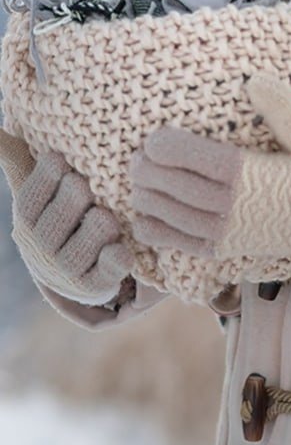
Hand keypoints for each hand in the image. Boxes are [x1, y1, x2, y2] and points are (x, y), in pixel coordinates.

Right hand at [0, 128, 133, 304]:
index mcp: (26, 219)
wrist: (73, 270)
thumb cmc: (57, 213)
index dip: (53, 173)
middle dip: (81, 195)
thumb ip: (15, 157)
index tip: (65, 164)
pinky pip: (110, 266)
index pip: (37, 189)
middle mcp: (41, 247)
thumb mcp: (36, 185)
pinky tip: (120, 249)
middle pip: (66, 209)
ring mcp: (66, 270)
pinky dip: (117, 257)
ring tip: (106, 220)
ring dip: (102, 225)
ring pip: (90, 237)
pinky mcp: (94, 287)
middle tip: (89, 191)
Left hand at [129, 74, 290, 277]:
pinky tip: (146, 212)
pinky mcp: (221, 250)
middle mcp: (229, 205)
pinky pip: (174, 241)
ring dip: (144, 195)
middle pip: (168, 185)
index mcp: (245, 173)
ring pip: (165, 213)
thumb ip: (282, 109)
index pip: (186, 157)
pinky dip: (151, 227)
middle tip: (137, 155)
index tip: (152, 138)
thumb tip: (254, 80)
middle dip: (145, 169)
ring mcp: (223, 231)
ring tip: (140, 178)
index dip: (160, 147)